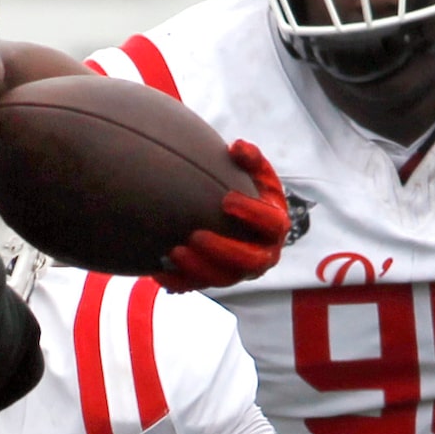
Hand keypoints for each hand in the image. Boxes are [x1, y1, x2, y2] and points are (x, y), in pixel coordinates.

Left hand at [156, 140, 291, 292]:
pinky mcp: (218, 281)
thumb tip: (236, 147)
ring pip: (223, 279)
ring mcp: (241, 273)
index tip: (227, 200)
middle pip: (249, 260)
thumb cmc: (249, 192)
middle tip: (196, 235)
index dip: (252, 214)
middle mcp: (263, 255)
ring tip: (174, 252)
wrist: (239, 221)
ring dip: (199, 268)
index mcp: (275, 226)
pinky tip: (159, 271)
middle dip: (222, 250)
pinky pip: (198, 286)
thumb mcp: (256, 174)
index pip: (272, 224)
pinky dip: (178, 281)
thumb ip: (250, 159)